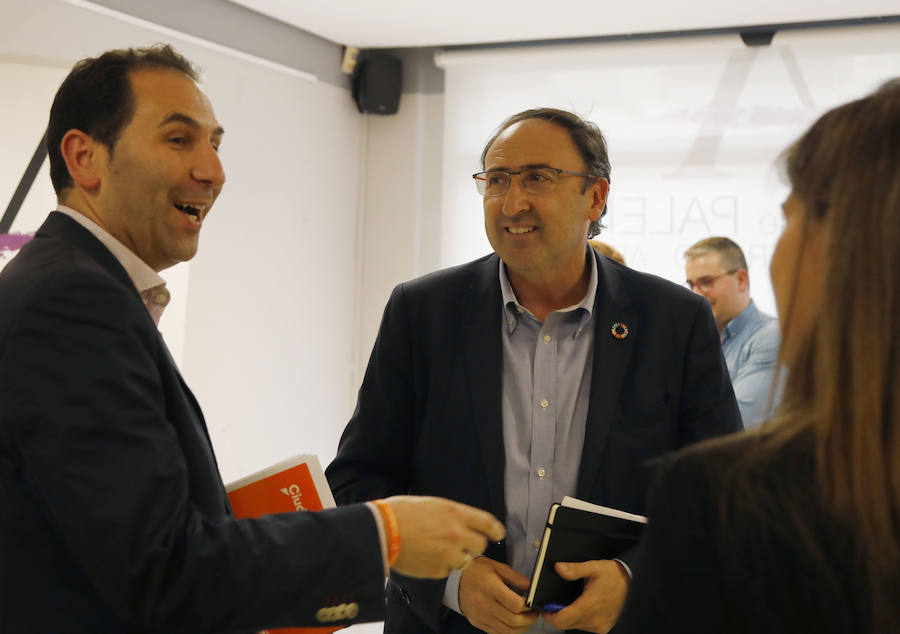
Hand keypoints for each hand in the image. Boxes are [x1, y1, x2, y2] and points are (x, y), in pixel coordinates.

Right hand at [384, 496, 504, 578]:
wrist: (381, 531)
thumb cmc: (401, 512)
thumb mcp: (432, 504)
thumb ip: (451, 514)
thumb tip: (462, 522)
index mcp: (455, 513)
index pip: (487, 523)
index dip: (495, 530)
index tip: (497, 533)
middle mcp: (456, 534)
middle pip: (480, 545)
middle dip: (474, 544)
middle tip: (463, 542)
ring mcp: (447, 554)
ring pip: (465, 561)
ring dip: (457, 557)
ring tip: (441, 551)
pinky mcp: (437, 570)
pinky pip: (447, 571)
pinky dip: (441, 567)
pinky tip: (427, 557)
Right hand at [458, 556, 538, 633]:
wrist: (456, 577)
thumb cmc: (477, 570)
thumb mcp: (498, 567)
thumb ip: (516, 578)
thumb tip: (531, 587)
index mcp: (490, 588)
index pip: (516, 605)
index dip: (528, 606)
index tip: (531, 602)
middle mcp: (484, 604)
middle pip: (513, 621)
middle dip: (529, 619)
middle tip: (534, 613)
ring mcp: (480, 616)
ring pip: (507, 631)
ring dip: (521, 628)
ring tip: (526, 619)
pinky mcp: (477, 622)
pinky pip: (497, 633)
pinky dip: (508, 631)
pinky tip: (513, 623)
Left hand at [541, 560, 627, 633]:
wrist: (633, 584)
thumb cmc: (614, 576)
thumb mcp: (594, 567)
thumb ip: (574, 569)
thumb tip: (559, 568)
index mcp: (588, 606)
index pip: (561, 620)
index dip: (549, 616)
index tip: (545, 608)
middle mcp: (593, 620)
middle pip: (566, 624)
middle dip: (558, 614)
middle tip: (556, 603)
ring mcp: (599, 626)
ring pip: (575, 626)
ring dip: (570, 616)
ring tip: (573, 602)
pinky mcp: (603, 628)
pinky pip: (585, 626)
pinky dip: (580, 619)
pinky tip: (584, 607)